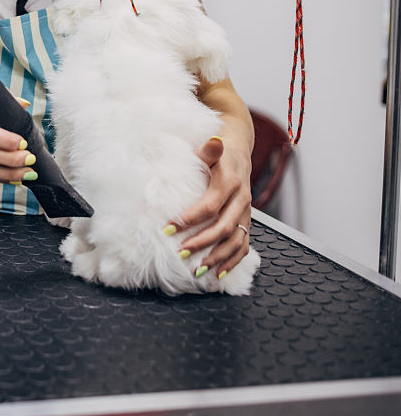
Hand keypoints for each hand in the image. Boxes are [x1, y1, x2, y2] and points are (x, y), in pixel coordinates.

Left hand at [166, 136, 253, 277]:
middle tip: (180, 252)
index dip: (190, 218)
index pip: (210, 205)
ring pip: (236, 240)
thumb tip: (214, 143)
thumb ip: (208, 150)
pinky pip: (244, 245)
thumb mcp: (211, 149)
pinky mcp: (247, 221)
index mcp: (230, 182)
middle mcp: (242, 199)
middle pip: (223, 227)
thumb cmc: (217, 153)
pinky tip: (218, 272)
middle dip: (201, 242)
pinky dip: (232, 260)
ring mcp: (246, 212)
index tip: (169, 228)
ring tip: (198, 269)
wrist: (238, 151)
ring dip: (217, 257)